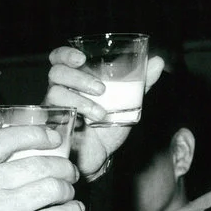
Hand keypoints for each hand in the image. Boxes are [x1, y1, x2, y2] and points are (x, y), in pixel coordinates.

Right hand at [0, 126, 83, 210]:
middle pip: (40, 163)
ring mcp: (4, 208)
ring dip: (68, 189)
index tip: (53, 138)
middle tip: (68, 171)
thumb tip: (11, 159)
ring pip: (53, 188)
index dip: (37, 134)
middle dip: (63, 166)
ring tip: (68, 193)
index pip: (9, 138)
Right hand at [44, 46, 164, 176]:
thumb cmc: (109, 128)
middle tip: (102, 89)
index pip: (59, 59)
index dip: (66, 54)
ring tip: (101, 113)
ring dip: (80, 100)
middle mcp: (61, 91)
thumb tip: (159, 61)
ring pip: (55, 92)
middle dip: (79, 78)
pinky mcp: (52, 126)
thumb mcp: (127, 103)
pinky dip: (73, 116)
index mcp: (75, 80)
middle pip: (57, 72)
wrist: (101, 157)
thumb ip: (140, 83)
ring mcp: (54, 109)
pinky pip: (52, 116)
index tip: (82, 58)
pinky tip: (87, 124)